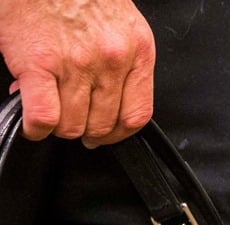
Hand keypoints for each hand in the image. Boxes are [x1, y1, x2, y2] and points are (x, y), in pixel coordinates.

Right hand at [0, 0, 155, 146]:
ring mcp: (77, 64)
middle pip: (103, 123)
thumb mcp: (118, 26)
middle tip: (73, 122)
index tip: (106, 135)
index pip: (137, 114)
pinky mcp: (40, 65)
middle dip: (85, 130)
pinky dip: (37, 128)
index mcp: (137, 51)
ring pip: (73, 125)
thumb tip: (96, 102)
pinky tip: (34, 123)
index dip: (119, 133)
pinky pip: (45, 117)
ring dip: (59, 128)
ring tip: (51, 114)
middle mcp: (111, 60)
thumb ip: (117, 65)